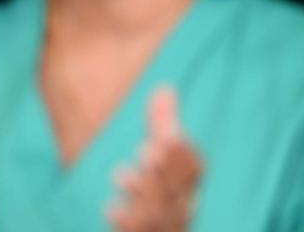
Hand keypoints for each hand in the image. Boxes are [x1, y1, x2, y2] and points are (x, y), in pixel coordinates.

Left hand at [107, 88, 200, 231]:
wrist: (145, 229)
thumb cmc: (152, 186)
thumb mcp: (154, 154)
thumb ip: (159, 123)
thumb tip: (165, 86)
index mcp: (186, 184)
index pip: (194, 168)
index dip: (182, 152)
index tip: (165, 134)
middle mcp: (180, 207)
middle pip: (179, 191)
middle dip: (163, 170)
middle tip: (144, 150)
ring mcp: (163, 227)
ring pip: (161, 215)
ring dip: (142, 193)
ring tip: (120, 174)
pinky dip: (126, 222)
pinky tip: (109, 208)